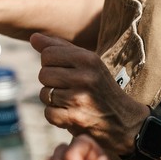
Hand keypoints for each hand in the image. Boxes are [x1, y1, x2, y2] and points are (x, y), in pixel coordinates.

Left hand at [31, 33, 147, 154]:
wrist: (126, 122)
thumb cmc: (100, 87)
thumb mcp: (87, 62)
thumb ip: (60, 47)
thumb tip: (34, 37)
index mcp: (87, 58)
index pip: (47, 54)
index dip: (50, 64)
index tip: (64, 71)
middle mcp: (84, 76)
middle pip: (43, 74)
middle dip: (51, 82)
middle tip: (69, 88)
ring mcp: (80, 98)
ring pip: (44, 94)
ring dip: (53, 100)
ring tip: (71, 101)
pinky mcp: (77, 119)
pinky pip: (48, 113)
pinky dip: (56, 116)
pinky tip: (70, 114)